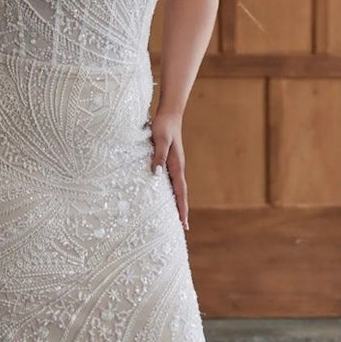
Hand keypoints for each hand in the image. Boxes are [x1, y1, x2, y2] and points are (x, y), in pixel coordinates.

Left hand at [149, 107, 188, 229]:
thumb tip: (157, 174)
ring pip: (177, 188)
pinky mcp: (169, 161)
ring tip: (176, 217)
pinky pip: (171, 180)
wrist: (169, 114)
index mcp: (176, 165)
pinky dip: (171, 192)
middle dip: (182, 210)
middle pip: (181, 194)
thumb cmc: (163, 126)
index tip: (183, 223)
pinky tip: (166, 196)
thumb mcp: (160, 140)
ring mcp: (174, 165)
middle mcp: (177, 168)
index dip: (182, 208)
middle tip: (183, 228)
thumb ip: (159, 156)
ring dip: (177, 203)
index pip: (180, 192)